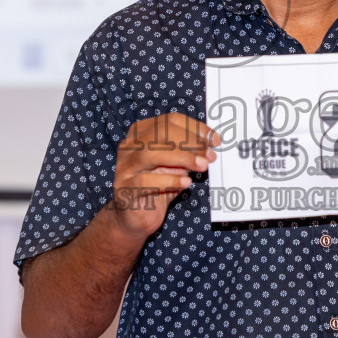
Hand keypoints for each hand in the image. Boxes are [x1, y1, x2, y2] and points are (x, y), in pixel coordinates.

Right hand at [106, 113, 218, 239]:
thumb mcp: (176, 164)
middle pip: (158, 133)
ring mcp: (125, 167)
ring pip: (148, 153)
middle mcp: (129, 146)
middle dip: (189, 142)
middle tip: (209, 155)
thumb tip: (209, 145)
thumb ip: (188, 152)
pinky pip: (144, 181)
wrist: (137, 215)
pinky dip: (169, 180)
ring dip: (180, 157)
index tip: (214, 140)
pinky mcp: (124, 189)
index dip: (194, 128)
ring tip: (201, 166)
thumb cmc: (159, 186)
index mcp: (142, 133)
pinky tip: (185, 182)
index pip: (169, 121)